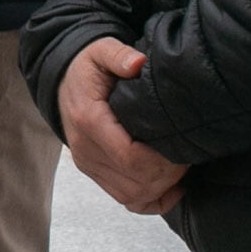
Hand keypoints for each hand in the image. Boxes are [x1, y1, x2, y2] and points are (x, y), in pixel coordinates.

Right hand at [57, 37, 187, 214]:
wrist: (63, 82)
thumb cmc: (88, 68)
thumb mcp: (101, 51)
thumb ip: (119, 55)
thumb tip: (138, 64)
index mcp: (88, 120)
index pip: (131, 158)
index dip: (162, 160)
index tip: (182, 145)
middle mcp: (85, 149)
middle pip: (135, 182)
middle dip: (168, 174)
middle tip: (186, 154)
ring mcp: (87, 164)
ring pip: (132, 195)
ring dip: (161, 187)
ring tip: (178, 166)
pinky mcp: (94, 173)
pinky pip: (126, 200)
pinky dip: (152, 199)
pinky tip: (171, 186)